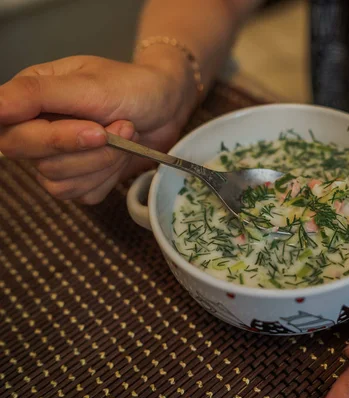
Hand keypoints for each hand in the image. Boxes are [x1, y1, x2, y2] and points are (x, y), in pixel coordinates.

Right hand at [0, 52, 197, 203]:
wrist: (166, 106)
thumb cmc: (131, 87)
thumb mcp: (88, 83)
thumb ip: (37, 93)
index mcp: (30, 100)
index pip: (13, 134)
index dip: (54, 140)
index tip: (95, 130)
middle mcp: (37, 130)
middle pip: (39, 163)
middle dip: (91, 150)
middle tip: (121, 127)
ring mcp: (58, 159)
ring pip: (61, 184)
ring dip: (105, 163)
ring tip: (127, 134)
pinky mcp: (81, 180)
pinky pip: (83, 195)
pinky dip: (109, 177)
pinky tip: (123, 155)